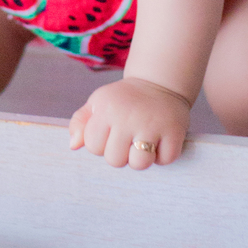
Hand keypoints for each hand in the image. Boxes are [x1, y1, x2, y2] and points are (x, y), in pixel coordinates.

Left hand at [69, 75, 189, 168]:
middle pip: (115, 160)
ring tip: (143, 142)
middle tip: (128, 138)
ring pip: (139, 164)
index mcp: (107, 109)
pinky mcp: (174, 131)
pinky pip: (164, 160)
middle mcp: (128, 116)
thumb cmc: (123, 99)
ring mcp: (152, 124)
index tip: (110, 132)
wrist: (159, 83)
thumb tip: (73, 145)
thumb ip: (80, 122)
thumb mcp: (98, 102)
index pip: (93, 146)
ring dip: (141, 159)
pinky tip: (160, 140)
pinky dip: (162, 156)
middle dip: (120, 154)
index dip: (101, 144)